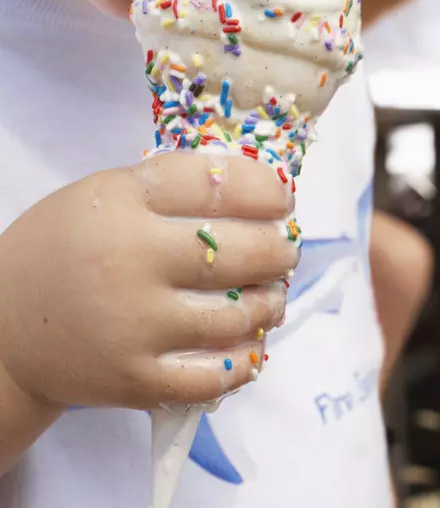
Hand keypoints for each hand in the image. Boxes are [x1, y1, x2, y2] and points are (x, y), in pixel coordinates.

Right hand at [0, 153, 296, 412]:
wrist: (4, 333)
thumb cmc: (65, 254)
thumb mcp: (101, 198)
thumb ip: (170, 188)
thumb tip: (260, 189)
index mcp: (118, 204)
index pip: (214, 184)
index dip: (264, 188)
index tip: (283, 197)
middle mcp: (128, 261)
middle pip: (240, 251)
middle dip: (280, 248)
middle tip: (287, 249)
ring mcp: (133, 325)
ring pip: (238, 314)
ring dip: (272, 302)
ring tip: (275, 294)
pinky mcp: (136, 380)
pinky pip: (216, 374)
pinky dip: (246, 358)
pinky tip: (252, 342)